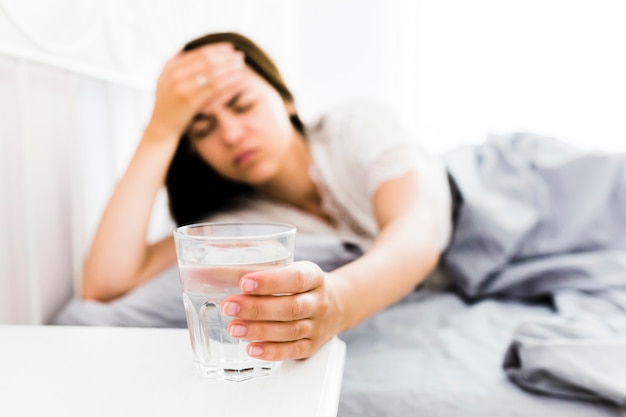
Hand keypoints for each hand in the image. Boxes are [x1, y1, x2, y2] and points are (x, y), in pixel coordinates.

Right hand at [146, 43, 244, 138]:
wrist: (161, 127)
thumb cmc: (167, 104)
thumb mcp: (164, 81)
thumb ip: (174, 65)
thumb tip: (183, 49)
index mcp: (170, 66)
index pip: (198, 53)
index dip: (216, 49)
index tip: (230, 48)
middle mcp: (174, 74)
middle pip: (206, 60)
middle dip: (225, 57)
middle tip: (240, 55)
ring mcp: (181, 87)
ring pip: (211, 73)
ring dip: (228, 67)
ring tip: (241, 65)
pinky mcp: (189, 101)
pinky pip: (213, 89)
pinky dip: (227, 82)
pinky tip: (238, 79)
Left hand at [221, 261, 345, 360]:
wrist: (339, 304)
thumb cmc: (303, 285)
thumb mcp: (289, 269)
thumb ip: (257, 269)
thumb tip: (209, 271)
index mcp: (314, 277)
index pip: (295, 278)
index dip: (270, 281)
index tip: (245, 282)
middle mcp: (318, 302)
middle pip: (290, 307)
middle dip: (257, 308)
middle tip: (229, 306)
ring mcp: (317, 326)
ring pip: (290, 330)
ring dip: (260, 330)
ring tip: (234, 328)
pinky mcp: (311, 345)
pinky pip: (292, 350)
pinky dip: (272, 351)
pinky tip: (252, 348)